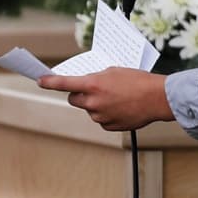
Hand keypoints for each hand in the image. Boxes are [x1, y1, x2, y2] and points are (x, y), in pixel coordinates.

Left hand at [38, 68, 172, 130]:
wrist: (157, 98)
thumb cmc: (138, 81)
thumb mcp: (113, 71)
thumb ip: (96, 78)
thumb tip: (88, 84)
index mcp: (93, 85)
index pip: (64, 83)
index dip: (49, 82)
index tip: (39, 80)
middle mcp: (93, 102)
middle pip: (74, 99)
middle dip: (79, 94)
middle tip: (92, 89)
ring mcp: (100, 116)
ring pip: (89, 110)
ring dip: (96, 104)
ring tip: (116, 97)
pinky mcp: (109, 126)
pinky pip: (101, 120)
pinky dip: (106, 114)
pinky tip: (120, 107)